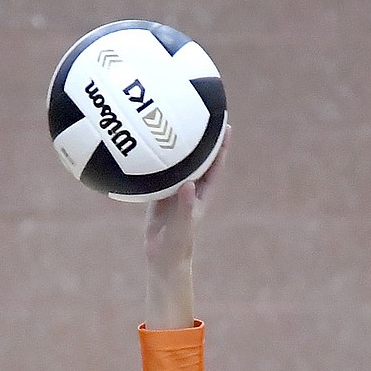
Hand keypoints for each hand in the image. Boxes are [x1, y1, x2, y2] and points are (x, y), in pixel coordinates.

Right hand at [143, 129, 229, 278]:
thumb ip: (185, 205)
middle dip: (200, 137)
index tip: (225, 125)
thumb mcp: (182, 225)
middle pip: (197, 157)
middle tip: (201, 111)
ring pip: (177, 162)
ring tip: (171, 120)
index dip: (220, 146)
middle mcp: (190, 189)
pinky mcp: (159, 194)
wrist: (162, 259)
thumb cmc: (177, 245)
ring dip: (176, 144)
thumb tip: (189, 183)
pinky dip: (154, 159)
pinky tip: (145, 144)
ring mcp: (174, 190)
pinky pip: (157, 171)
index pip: (214, 165)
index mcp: (201, 194)